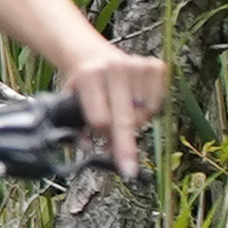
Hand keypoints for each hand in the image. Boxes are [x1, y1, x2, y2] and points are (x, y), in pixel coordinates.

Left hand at [59, 38, 163, 175]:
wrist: (94, 57)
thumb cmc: (82, 86)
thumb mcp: (69, 101)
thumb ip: (74, 125)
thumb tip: (85, 147)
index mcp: (89, 76)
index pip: (100, 119)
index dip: (100, 133)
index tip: (102, 145)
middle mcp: (114, 68)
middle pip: (124, 118)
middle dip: (126, 146)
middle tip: (128, 170)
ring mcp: (137, 65)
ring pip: (144, 113)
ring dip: (134, 121)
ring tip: (120, 108)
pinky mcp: (156, 65)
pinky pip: (158, 103)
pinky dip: (148, 109)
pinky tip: (134, 99)